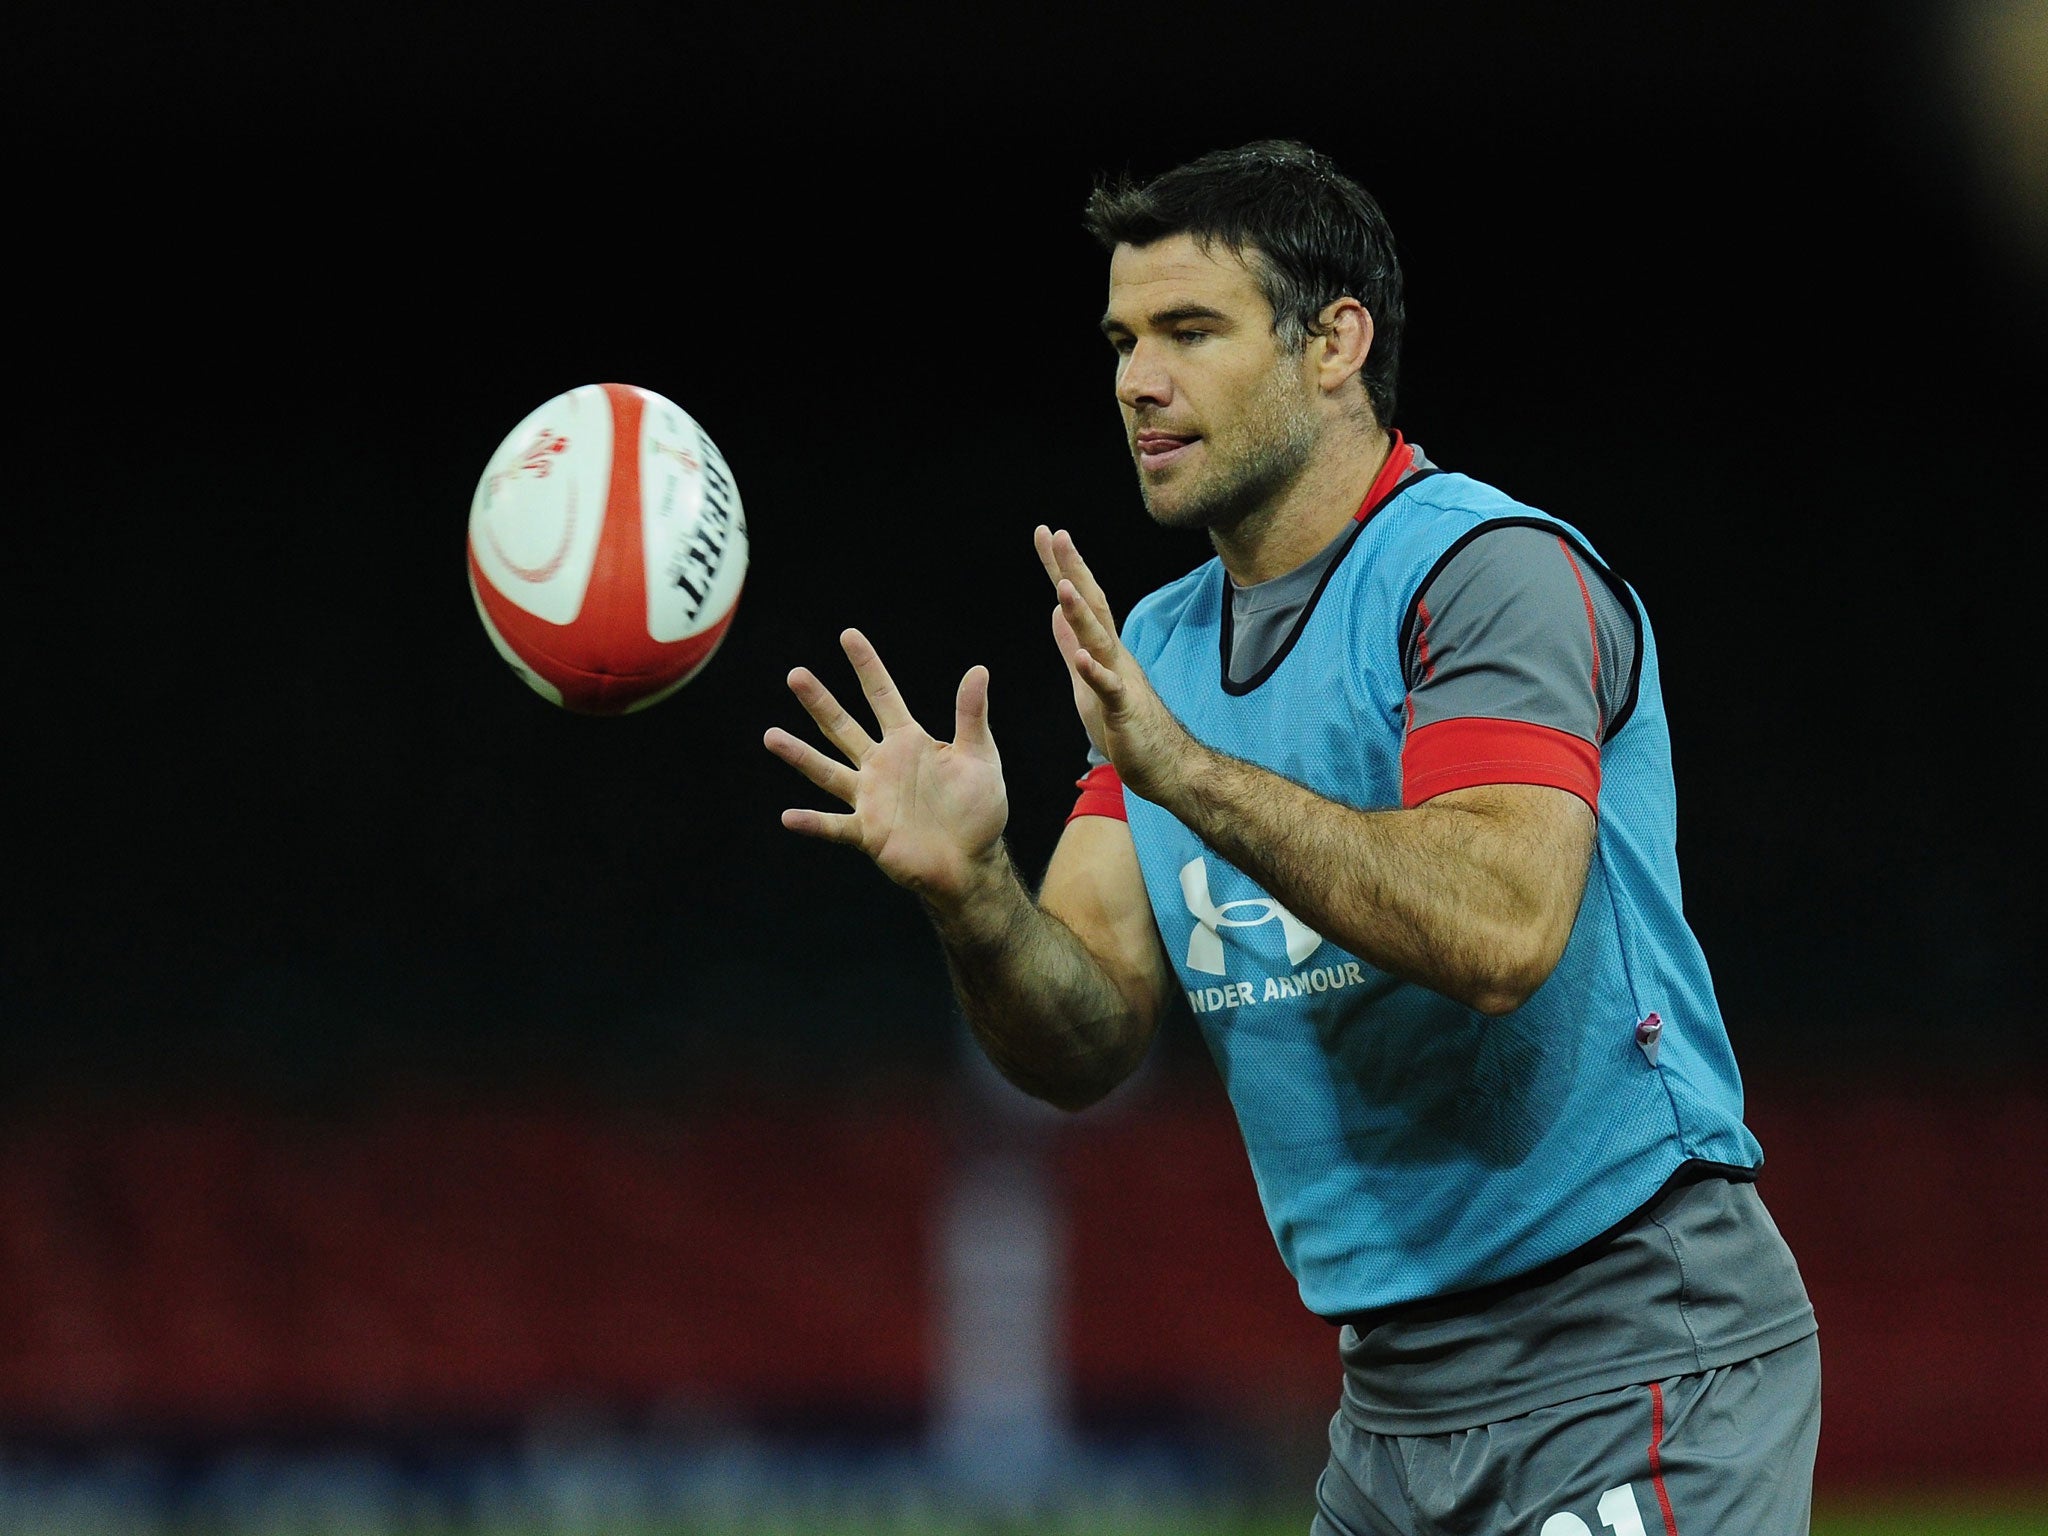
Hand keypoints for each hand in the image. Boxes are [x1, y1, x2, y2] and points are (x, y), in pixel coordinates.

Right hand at [764, 628, 1008, 901]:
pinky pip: (835, 826)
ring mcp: (870, 798)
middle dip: (820, 702)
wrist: (972, 863)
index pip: (882, 696)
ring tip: (771, 736)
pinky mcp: (868, 833)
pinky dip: (812, 823)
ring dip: (800, 755)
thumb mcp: (981, 758)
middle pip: (844, 727)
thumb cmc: (979, 810)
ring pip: (828, 772)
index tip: (848, 635)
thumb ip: (972, 717)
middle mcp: (882, 765)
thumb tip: (978, 670)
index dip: (866, 667)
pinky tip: (789, 817)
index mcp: (909, 742)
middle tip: (796, 675)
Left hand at [1034, 525, 1194, 802]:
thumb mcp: (1086, 680)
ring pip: (1100, 641)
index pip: (1079, 599)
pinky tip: (1080, 658)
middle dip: (1074, 571)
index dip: (1061, 567)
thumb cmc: (1128, 725)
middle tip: (1057, 535)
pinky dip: (1095, 672)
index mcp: (1103, 648)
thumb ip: (1071, 645)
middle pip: (1093, 606)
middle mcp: (1114, 656)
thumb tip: (1054, 611)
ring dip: (1082, 614)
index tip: (1045, 534)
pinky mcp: (1125, 711)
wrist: (1166, 766)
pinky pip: (1109, 689)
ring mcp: (1121, 680)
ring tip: (1062, 587)